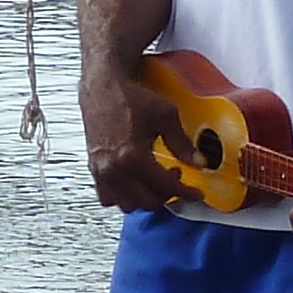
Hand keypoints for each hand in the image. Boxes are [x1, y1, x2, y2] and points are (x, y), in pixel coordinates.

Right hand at [82, 69, 183, 213]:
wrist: (103, 88)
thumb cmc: (130, 99)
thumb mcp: (165, 116)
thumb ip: (182, 143)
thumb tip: (199, 162)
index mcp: (132, 156)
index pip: (165, 187)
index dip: (185, 193)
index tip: (196, 194)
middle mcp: (114, 168)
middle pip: (147, 201)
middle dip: (167, 194)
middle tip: (176, 179)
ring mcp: (101, 171)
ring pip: (128, 204)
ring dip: (145, 198)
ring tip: (155, 180)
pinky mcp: (94, 169)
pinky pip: (108, 197)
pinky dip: (123, 196)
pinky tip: (134, 183)